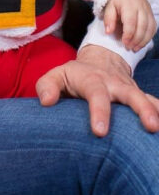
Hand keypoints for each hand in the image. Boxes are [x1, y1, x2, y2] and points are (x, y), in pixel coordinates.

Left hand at [36, 44, 158, 135]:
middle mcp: (114, 84)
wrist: (100, 61)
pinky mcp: (141, 98)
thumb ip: (47, 86)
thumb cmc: (74, 76)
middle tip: (150, 126)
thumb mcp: (56, 75)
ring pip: (146, 99)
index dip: (99, 111)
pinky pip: (155, 104)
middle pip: (130, 95)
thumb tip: (47, 102)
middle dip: (140, 109)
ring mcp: (130, 91)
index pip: (96, 94)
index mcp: (92, 80)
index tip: (100, 132)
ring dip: (155, 111)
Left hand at [103, 0, 155, 51]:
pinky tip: (142, 43)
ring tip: (135, 48)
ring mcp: (148, 11)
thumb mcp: (109, 6)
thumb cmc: (116, 0)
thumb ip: (108, 19)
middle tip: (129, 47)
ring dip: (144, 40)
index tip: (124, 43)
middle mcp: (141, 8)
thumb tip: (108, 32)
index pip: (131, 21)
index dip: (129, 34)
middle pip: (142, 26)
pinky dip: (149, 37)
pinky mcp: (152, 14)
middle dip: (136, 39)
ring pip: (150, 28)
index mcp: (129, 5)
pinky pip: (153, 27)